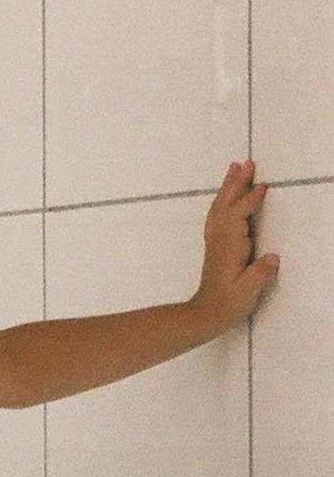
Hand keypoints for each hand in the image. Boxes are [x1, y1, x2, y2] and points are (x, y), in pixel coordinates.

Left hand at [193, 161, 279, 333]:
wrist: (204, 314)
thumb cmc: (228, 304)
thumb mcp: (247, 292)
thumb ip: (260, 273)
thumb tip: (273, 256)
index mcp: (229, 247)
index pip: (239, 216)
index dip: (250, 200)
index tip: (262, 185)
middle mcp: (219, 239)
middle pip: (226, 204)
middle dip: (236, 182)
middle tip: (247, 162)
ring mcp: (215, 240)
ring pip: (219, 207)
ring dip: (227, 187)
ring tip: (234, 168)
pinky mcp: (214, 245)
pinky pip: (216, 215)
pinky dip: (222, 200)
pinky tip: (225, 196)